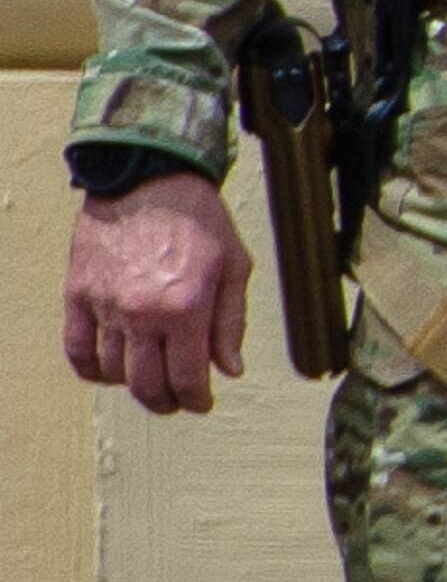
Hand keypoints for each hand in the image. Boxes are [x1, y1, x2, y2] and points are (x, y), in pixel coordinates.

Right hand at [62, 169, 253, 413]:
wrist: (148, 178)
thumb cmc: (197, 218)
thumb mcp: (234, 265)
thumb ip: (230, 323)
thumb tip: (230, 369)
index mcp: (186, 306)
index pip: (188, 378)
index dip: (197, 400)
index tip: (202, 403)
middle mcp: (142, 312)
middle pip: (147, 385)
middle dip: (166, 402)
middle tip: (175, 401)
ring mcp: (106, 305)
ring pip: (114, 373)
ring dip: (133, 386)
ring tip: (149, 381)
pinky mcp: (77, 295)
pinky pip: (77, 350)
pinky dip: (91, 370)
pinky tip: (108, 372)